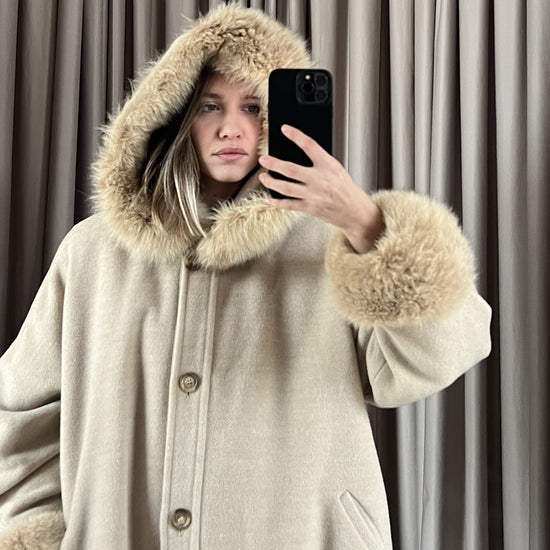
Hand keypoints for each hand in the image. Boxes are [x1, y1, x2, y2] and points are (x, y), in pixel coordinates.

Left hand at [258, 125, 384, 252]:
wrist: (356, 213)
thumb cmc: (347, 191)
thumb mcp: (338, 170)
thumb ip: (320, 162)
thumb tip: (300, 153)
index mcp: (329, 166)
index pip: (310, 146)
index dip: (296, 136)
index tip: (285, 129)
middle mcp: (320, 180)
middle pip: (291, 169)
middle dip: (274, 164)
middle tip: (263, 159)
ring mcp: (314, 195)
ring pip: (286, 188)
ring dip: (271, 182)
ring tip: (263, 177)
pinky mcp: (310, 208)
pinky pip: (289, 205)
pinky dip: (277, 202)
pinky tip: (268, 199)